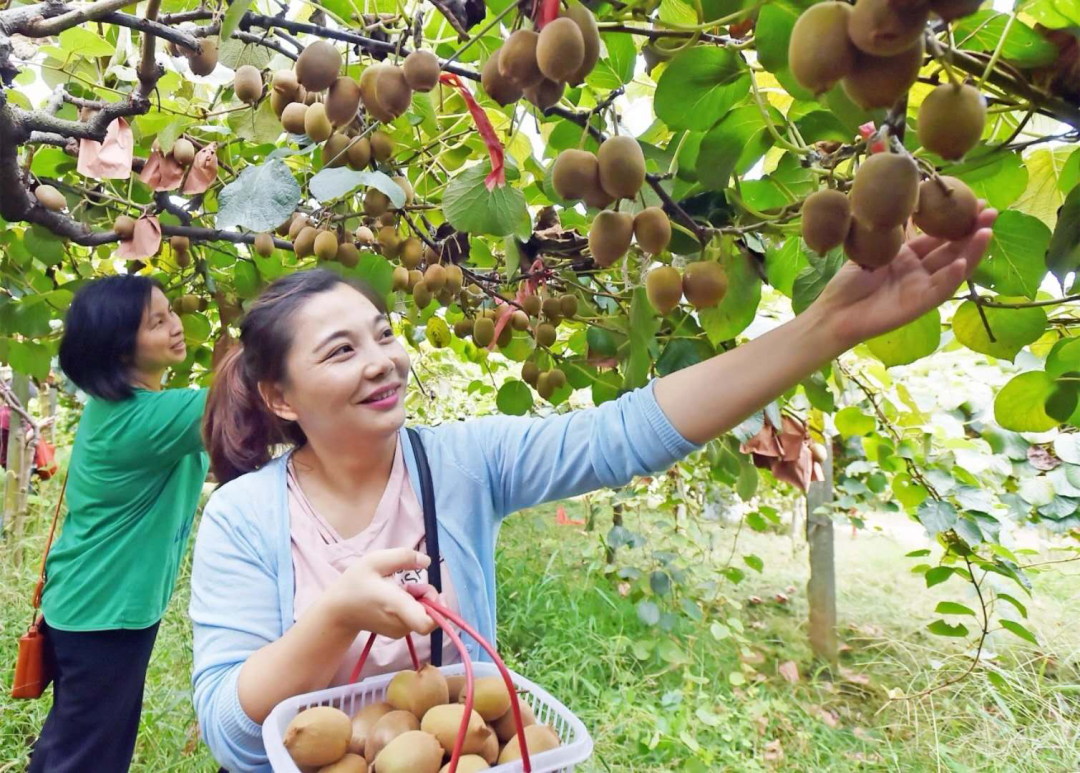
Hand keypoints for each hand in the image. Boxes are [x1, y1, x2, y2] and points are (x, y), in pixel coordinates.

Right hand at [327, 548, 438, 639]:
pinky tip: (396, 598)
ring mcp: (399, 631)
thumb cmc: (355, 584)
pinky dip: (412, 607)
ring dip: (419, 600)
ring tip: (399, 589)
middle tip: (410, 584)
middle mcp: (400, 623)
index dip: (440, 610)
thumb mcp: (375, 560)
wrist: (338, 611)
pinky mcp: (398, 633)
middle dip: (428, 595)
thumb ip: (403, 557)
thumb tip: (427, 561)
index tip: (437, 592)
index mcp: (396, 606)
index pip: (426, 623)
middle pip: (430, 614)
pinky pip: (415, 619)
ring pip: (424, 615)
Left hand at [811, 206, 997, 350]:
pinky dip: (951, 277)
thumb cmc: (849, 282)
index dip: (956, 221)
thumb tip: (906, 199)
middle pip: (953, 250)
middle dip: (973, 230)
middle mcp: (920, 272)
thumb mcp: (872, 249)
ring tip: (987, 231)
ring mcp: (921, 288)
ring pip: (954, 269)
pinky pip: (939, 291)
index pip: (939, 237)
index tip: (974, 202)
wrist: (835, 312)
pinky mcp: (918, 305)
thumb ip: (892, 231)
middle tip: (991, 211)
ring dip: (972, 251)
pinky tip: (963, 264)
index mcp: (909, 257)